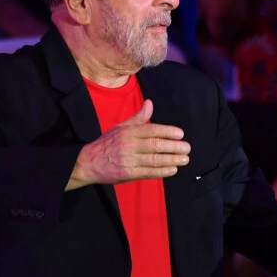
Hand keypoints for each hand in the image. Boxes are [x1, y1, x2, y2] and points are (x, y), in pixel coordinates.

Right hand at [70, 100, 190, 187]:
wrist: (88, 162)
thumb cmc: (107, 143)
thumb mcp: (121, 127)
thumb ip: (138, 117)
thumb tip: (150, 103)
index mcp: (128, 132)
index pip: (151, 130)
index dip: (167, 131)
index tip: (180, 134)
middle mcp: (129, 145)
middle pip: (155, 145)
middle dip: (173, 147)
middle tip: (187, 148)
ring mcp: (129, 160)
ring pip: (154, 159)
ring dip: (172, 159)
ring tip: (184, 159)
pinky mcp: (129, 173)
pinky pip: (149, 172)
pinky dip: (162, 171)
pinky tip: (173, 169)